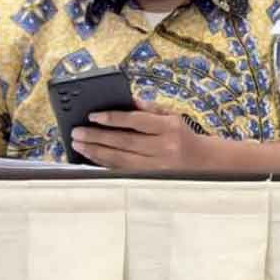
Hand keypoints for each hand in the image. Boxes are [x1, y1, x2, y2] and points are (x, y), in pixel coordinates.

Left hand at [71, 100, 224, 172]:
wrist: (202, 162)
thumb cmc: (182, 135)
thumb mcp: (172, 116)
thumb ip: (149, 108)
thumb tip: (124, 100)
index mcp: (170, 127)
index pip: (137, 121)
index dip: (113, 118)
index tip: (92, 116)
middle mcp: (165, 147)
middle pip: (124, 141)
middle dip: (97, 136)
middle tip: (77, 132)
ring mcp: (158, 166)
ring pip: (120, 159)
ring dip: (96, 151)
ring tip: (78, 144)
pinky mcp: (151, 178)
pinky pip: (123, 170)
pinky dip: (104, 163)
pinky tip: (91, 157)